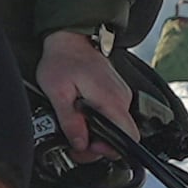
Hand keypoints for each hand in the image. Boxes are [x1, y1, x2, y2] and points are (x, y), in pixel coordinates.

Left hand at [35, 29, 136, 156]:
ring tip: (77, 130)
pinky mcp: (115, 92)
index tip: (91, 147)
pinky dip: (100, 122)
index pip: (129, 135)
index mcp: (110, 99)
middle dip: (100, 145)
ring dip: (98, 134)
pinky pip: (113, 115)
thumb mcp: (58, 94)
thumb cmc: (62, 61)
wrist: (68, 39)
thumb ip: (70, 122)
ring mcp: (120, 94)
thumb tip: (80, 144)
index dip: (112, 148)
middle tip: (78, 143)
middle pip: (123, 134)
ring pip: (117, 126)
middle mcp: (121, 97)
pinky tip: (83, 118)